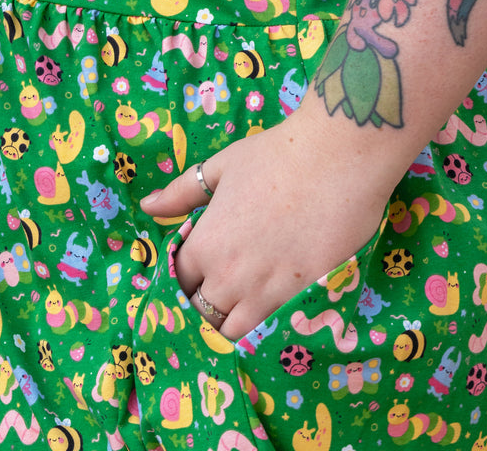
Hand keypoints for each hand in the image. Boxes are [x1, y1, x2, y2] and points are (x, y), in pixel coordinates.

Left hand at [139, 112, 387, 340]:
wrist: (337, 158)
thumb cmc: (276, 155)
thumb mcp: (222, 166)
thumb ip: (182, 192)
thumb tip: (149, 207)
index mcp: (204, 245)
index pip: (178, 282)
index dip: (187, 276)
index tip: (201, 267)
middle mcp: (228, 277)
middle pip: (202, 314)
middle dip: (208, 303)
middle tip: (226, 284)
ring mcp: (266, 293)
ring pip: (235, 332)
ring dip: (236, 319)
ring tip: (250, 297)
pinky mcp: (303, 300)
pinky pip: (275, 330)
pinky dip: (270, 324)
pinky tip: (278, 304)